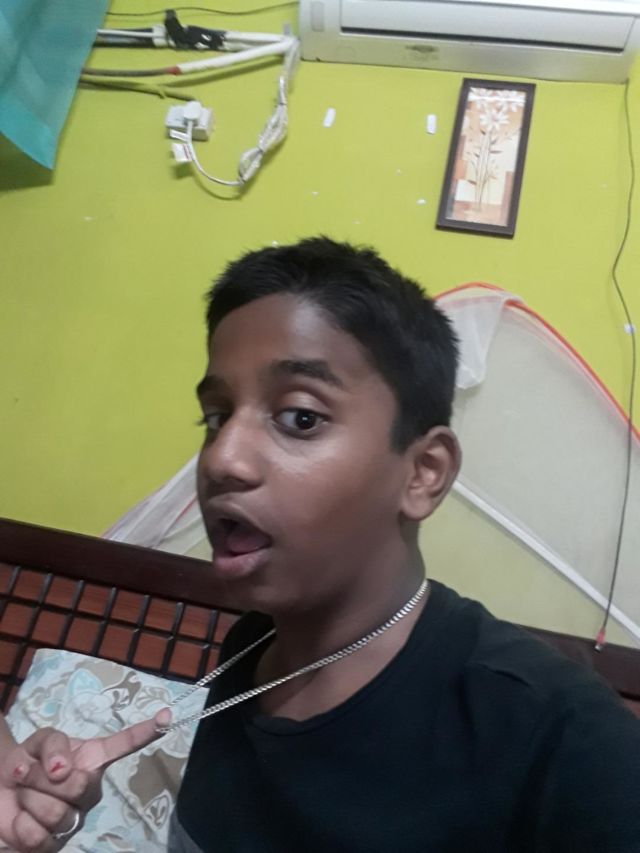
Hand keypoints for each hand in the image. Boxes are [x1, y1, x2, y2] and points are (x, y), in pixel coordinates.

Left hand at [0, 709, 169, 851]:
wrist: (1, 788)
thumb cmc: (28, 762)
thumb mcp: (39, 741)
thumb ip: (54, 744)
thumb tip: (64, 768)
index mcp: (92, 760)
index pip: (124, 744)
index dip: (146, 731)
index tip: (166, 717)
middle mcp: (90, 791)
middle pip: (79, 785)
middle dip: (42, 776)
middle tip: (24, 771)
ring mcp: (75, 820)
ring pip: (56, 812)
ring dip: (29, 798)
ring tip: (24, 794)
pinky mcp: (54, 846)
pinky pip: (39, 836)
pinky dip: (21, 824)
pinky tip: (21, 819)